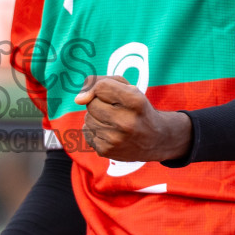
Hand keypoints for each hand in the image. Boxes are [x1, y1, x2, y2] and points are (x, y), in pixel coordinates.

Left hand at [75, 75, 190, 162]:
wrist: (156, 139)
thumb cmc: (137, 109)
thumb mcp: (129, 88)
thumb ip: (101, 83)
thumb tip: (78, 99)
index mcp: (136, 101)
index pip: (101, 87)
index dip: (99, 88)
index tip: (104, 93)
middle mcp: (127, 122)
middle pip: (91, 104)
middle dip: (98, 103)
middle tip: (114, 109)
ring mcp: (116, 139)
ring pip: (87, 118)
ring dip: (96, 118)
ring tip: (114, 122)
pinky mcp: (106, 151)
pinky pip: (86, 132)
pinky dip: (94, 130)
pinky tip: (110, 133)